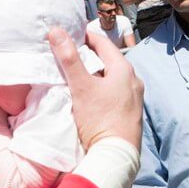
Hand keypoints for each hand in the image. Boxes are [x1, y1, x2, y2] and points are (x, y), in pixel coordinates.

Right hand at [48, 28, 142, 149]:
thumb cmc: (100, 119)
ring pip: (109, 78)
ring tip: (72, 78)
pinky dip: (98, 90)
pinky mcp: (128, 113)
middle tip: (65, 57)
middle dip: (86, 57)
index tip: (66, 36)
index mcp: (124, 69)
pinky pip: (112, 93)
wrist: (115, 156)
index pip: (102, 43)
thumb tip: (56, 31)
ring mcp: (133, 98)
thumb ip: (69, 59)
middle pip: (106, 61)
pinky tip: (86, 98)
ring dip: (92, 76)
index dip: (83, 36)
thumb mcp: (81, 87)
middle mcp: (133, 81)